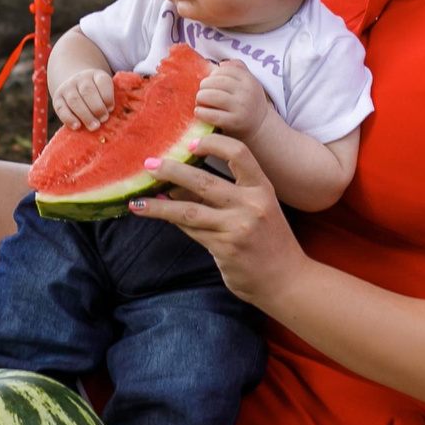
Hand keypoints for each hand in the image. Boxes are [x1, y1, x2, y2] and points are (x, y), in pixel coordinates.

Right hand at [53, 67, 118, 129]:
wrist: (76, 84)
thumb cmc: (97, 94)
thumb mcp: (104, 91)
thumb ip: (109, 101)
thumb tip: (110, 116)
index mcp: (96, 75)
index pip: (103, 82)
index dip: (108, 96)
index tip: (111, 109)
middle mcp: (81, 79)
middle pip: (88, 92)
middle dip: (97, 108)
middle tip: (103, 120)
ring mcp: (67, 87)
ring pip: (74, 100)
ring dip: (85, 115)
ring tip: (94, 127)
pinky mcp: (57, 98)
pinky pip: (61, 109)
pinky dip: (69, 119)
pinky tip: (77, 126)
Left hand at [129, 132, 305, 304]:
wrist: (287, 281)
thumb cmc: (271, 243)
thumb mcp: (259, 210)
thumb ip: (230, 195)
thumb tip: (183, 181)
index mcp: (262, 189)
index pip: (239, 153)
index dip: (213, 144)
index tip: (191, 144)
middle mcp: (251, 204)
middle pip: (204, 180)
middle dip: (172, 170)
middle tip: (149, 164)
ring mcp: (238, 227)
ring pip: (189, 210)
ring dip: (159, 204)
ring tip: (137, 199)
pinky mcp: (225, 248)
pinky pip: (192, 230)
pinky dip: (172, 221)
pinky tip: (155, 214)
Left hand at [195, 61, 271, 138]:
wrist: (259, 127)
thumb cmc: (248, 102)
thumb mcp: (249, 84)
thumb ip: (238, 69)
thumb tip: (221, 64)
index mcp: (249, 80)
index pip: (224, 70)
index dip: (213, 74)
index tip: (210, 82)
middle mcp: (247, 92)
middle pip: (217, 82)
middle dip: (204, 86)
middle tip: (201, 92)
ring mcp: (241, 108)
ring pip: (212, 96)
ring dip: (200, 97)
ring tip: (199, 101)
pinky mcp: (234, 122)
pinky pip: (212, 114)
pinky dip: (201, 112)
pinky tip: (199, 112)